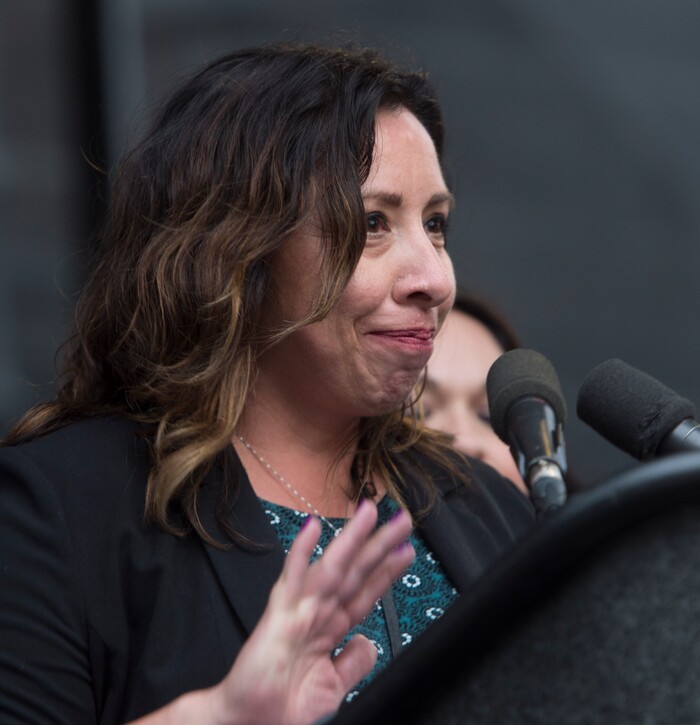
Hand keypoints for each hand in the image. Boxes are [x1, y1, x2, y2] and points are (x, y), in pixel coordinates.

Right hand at [212, 499, 414, 723]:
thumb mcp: (332, 687)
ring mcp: (297, 611)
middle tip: (402, 519)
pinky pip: (291, 580)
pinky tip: (312, 527)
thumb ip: (353, 662)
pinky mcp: (277, 617)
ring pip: (330, 567)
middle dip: (379, 545)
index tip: (406, 549)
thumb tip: (370, 641)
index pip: (365, 592)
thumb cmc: (280, 708)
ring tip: (370, 512)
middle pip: (355, 572)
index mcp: (330, 629)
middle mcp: (317, 613)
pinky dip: (300, 552)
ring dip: (351, 539)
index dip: (387, 570)